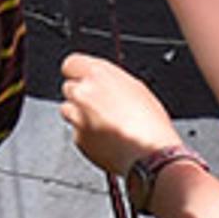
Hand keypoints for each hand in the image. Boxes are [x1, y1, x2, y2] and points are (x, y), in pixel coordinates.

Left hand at [58, 52, 178, 178]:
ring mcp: (78, 117)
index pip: (70, 63)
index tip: (83, 79)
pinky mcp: (78, 138)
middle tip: (99, 105)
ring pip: (68, 110)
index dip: (78, 73)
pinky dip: (86, 134)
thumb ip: (110, 80)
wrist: (150, 153)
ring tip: (103, 123)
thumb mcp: (136, 87)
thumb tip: (102, 81)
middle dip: (80, 95)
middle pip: (68, 88)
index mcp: (98, 74)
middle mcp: (83, 92)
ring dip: (80, 115)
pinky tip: (105, 137)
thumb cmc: (150, 122)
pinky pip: (76, 132)